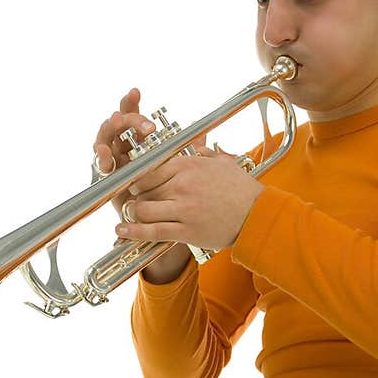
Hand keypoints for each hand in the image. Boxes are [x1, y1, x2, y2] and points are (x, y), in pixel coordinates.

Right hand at [92, 86, 208, 219]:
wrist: (165, 220)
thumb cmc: (173, 192)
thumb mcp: (183, 169)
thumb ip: (188, 151)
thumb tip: (203, 135)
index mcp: (141, 140)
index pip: (134, 115)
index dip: (132, 102)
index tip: (136, 91)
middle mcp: (125, 147)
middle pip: (119, 124)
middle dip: (126, 118)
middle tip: (133, 118)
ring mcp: (114, 160)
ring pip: (105, 139)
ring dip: (109, 130)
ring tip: (115, 123)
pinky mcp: (107, 177)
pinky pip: (100, 165)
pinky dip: (101, 159)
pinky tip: (106, 157)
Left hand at [115, 144, 264, 252]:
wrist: (257, 215)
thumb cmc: (241, 189)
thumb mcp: (222, 163)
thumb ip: (203, 153)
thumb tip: (196, 145)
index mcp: (187, 165)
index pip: (149, 168)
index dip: (137, 177)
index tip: (134, 182)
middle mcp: (182, 185)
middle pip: (143, 189)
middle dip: (135, 196)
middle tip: (132, 200)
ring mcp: (183, 209)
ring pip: (144, 209)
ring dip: (134, 213)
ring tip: (131, 215)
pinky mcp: (186, 231)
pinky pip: (153, 231)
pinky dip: (133, 231)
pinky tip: (121, 231)